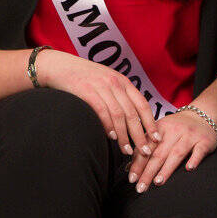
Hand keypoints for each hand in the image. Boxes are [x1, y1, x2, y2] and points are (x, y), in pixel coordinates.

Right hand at [34, 48, 160, 156]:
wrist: (60, 66)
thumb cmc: (84, 78)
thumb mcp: (106, 82)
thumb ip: (118, 96)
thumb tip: (131, 120)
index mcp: (122, 81)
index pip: (142, 104)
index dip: (151, 122)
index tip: (156, 138)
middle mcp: (115, 83)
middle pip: (133, 113)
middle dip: (141, 135)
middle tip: (145, 151)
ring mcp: (101, 86)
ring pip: (119, 115)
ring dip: (125, 136)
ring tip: (127, 151)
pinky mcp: (87, 91)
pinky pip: (102, 111)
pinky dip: (109, 125)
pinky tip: (112, 137)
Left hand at [130, 107, 216, 189]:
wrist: (203, 116)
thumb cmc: (177, 128)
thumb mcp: (160, 133)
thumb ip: (145, 149)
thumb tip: (129, 169)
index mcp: (160, 128)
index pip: (146, 148)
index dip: (138, 164)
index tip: (132, 179)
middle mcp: (173, 131)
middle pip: (159, 153)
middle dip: (148, 172)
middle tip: (141, 187)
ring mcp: (189, 135)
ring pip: (176, 153)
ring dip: (167, 168)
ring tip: (158, 182)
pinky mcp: (204, 141)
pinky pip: (199, 151)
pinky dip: (194, 159)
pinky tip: (189, 169)